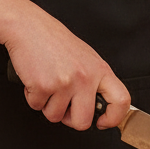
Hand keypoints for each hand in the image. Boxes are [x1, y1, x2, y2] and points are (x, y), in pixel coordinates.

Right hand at [5, 14, 129, 131]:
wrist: (28, 26)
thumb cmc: (53, 39)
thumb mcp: (84, 56)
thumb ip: (93, 79)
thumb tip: (99, 104)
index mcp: (99, 69)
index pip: (121, 100)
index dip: (113, 118)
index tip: (103, 121)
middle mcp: (85, 77)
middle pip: (83, 122)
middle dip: (69, 118)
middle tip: (63, 104)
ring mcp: (65, 83)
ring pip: (55, 117)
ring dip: (47, 105)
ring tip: (47, 83)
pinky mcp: (44, 86)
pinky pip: (37, 107)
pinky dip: (32, 97)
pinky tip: (35, 79)